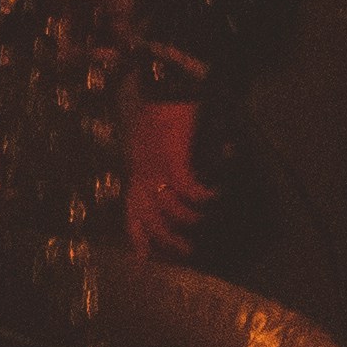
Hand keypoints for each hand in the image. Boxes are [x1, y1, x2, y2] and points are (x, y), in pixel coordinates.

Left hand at [127, 100, 212, 257]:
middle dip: (168, 242)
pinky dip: (202, 197)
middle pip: (150, 219)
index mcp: (135, 171)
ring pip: (169, 210)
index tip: (145, 259)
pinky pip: (187, 189)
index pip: (132, 212)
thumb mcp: (148, 143)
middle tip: (187, 253)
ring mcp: (155, 167)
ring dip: (188, 220)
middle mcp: (141, 174)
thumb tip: (171, 185)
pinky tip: (215, 195)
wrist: (163, 87)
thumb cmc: (157, 112)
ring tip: (204, 223)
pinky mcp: (173, 158)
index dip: (138, 237)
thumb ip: (155, 165)